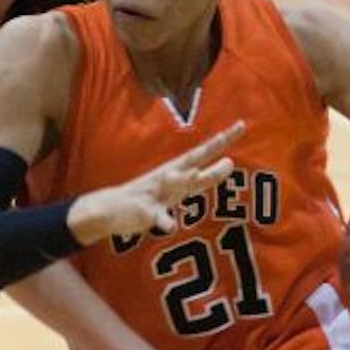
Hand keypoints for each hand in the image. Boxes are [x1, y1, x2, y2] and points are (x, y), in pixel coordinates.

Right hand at [67, 120, 244, 244]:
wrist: (109, 209)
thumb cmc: (146, 198)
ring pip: (174, 184)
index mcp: (175, 172)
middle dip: (214, 147)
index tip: (241, 125)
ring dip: (184, 179)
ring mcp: (156, 194)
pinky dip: (164, 221)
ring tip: (195, 172)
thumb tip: (218, 170)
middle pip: (195, 160)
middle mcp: (168, 178)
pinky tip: (170, 224)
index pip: (203, 153)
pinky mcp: (144, 212)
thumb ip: (193, 182)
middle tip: (236, 130)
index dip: (222, 141)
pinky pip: (157, 217)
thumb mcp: (172, 190)